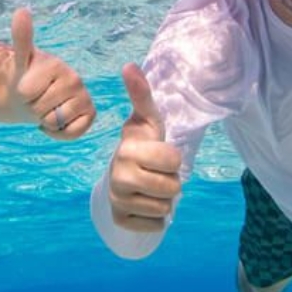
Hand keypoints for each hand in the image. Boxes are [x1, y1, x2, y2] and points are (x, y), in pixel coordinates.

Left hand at [11, 8, 94, 139]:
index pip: (27, 93)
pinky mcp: (91, 114)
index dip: (21, 96)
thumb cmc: (25, 79)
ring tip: (46, 108)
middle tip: (36, 99)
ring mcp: (85, 97)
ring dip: (45, 121)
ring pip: (54, 122)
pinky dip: (58, 133)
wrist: (31, 97)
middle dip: (33, 109)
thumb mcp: (19, 61)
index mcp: (57, 65)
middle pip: (41, 110)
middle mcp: (75, 79)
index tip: (27, 88)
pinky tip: (56, 121)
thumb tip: (21, 10)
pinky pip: (71, 133)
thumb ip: (21, 37)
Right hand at [107, 63, 183, 232]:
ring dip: (164, 200)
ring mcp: (117, 200)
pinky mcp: (121, 220)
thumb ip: (141, 95)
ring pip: (165, 208)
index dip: (174, 159)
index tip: (160, 155)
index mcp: (127, 149)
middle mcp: (118, 176)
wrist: (124, 176)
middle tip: (157, 174)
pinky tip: (144, 205)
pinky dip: (155, 218)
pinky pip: (155, 225)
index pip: (174, 160)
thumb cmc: (143, 145)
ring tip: (151, 188)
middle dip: (171, 182)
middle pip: (172, 188)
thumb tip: (129, 66)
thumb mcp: (148, 120)